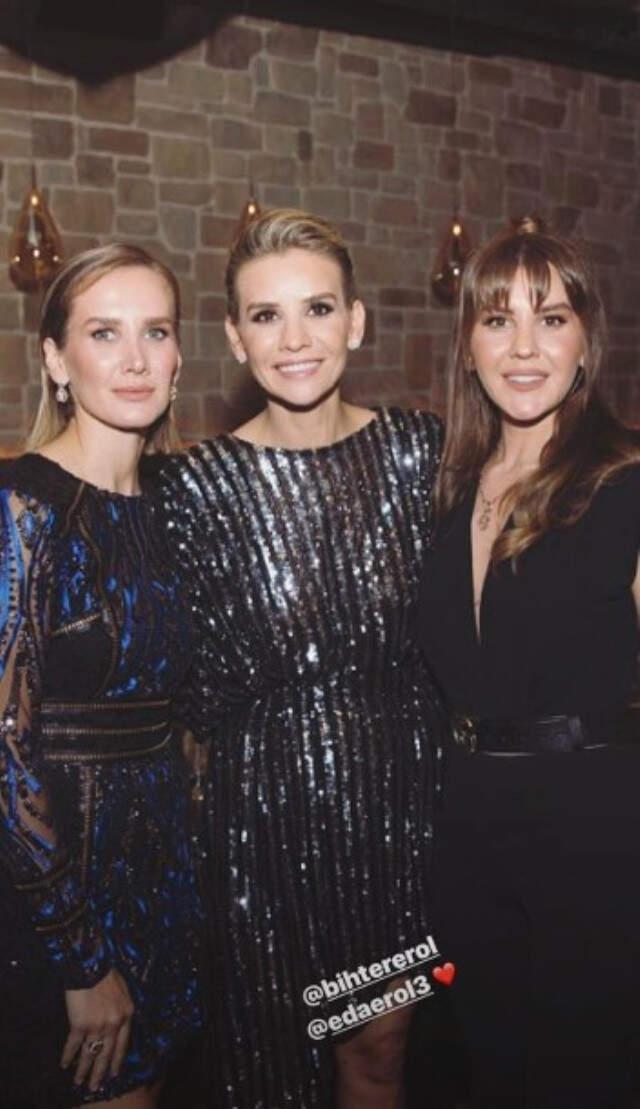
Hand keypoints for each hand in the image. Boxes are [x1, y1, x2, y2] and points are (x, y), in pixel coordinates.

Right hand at [61, 968, 133, 1091]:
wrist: (91, 965)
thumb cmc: (106, 973)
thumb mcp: (123, 991)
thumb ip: (121, 1009)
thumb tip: (116, 1024)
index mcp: (126, 1015)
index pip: (122, 1045)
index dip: (116, 1061)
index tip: (114, 1073)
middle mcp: (113, 1024)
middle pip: (106, 1055)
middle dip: (100, 1073)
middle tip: (95, 1087)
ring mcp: (97, 1026)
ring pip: (90, 1054)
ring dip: (83, 1070)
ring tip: (79, 1082)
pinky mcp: (80, 1025)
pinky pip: (73, 1046)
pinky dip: (68, 1056)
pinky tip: (65, 1064)